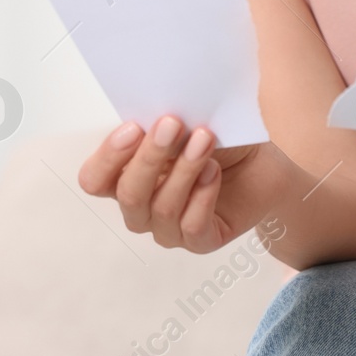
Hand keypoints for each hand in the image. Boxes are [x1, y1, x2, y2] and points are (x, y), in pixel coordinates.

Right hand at [77, 115, 265, 253]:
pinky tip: (214, 171)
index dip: (108, 157)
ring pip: (163, 209)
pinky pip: (193, 226)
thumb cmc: (216, 142)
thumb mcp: (185, 124)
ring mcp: (169, 231)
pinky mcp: (200, 243)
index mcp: (125, 179)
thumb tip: (149, 113)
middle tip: (172, 123)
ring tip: (204, 139)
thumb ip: (160, 124)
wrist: (260, 166)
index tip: (133, 127)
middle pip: (128, 195)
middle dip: (149, 157)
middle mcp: (142, 210)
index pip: (94, 180)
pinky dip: (203, 195)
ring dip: (184, 169)